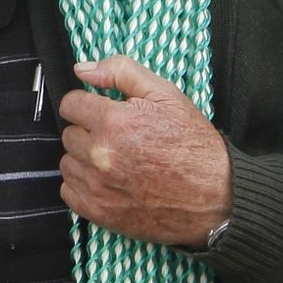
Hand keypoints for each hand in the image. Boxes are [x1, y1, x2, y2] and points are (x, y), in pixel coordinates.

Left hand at [57, 55, 232, 248]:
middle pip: (69, 134)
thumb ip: (120, 72)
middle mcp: (100, 155)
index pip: (70, 104)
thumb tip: (83, 70)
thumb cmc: (192, 145)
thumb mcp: (164, 94)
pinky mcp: (100, 212)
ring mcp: (98, 186)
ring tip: (115, 160)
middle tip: (117, 137)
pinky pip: (69, 192)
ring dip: (84, 159)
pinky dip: (83, 186)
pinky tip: (107, 181)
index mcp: (114, 122)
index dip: (87, 104)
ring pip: (68, 163)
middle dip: (88, 131)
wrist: (215, 194)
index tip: (101, 112)